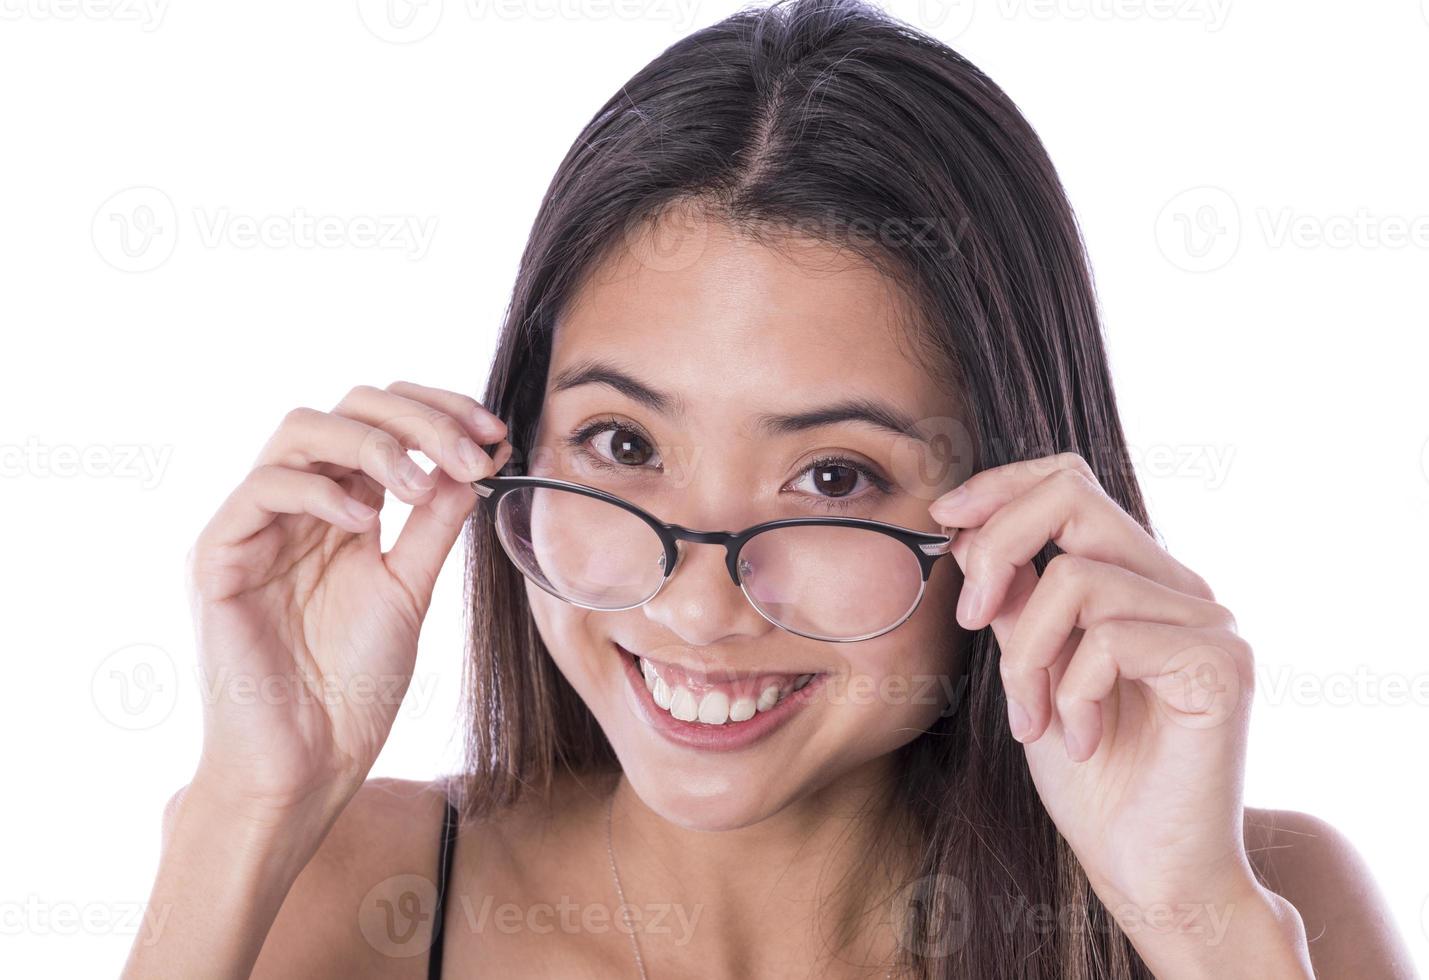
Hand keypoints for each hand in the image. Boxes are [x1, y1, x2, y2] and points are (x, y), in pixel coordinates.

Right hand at [185, 381, 510, 821]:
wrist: (308, 766)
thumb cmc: (353, 688)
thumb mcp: (410, 590)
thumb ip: (434, 526)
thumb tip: (471, 464)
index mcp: (344, 509)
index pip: (384, 422)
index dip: (439, 412)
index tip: (495, 435)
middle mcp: (298, 506)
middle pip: (347, 408)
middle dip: (418, 416)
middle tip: (471, 450)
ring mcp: (254, 526)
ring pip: (301, 430)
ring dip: (374, 442)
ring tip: (420, 483)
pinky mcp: (218, 558)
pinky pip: (260, 490)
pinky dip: (318, 490)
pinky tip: (363, 521)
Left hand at [928, 454, 1262, 927]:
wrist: (1149, 869)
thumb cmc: (1091, 779)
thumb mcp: (1030, 670)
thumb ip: (1015, 601)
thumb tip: (970, 532)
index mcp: (1138, 580)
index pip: (1072, 483)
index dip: (1001, 487)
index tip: (943, 520)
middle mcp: (1180, 587)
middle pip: (1074, 496)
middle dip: (998, 547)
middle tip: (969, 619)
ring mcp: (1209, 622)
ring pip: (1077, 577)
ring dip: (1027, 655)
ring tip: (1030, 718)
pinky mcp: (1222, 664)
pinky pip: (1110, 638)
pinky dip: (1071, 691)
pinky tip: (1079, 740)